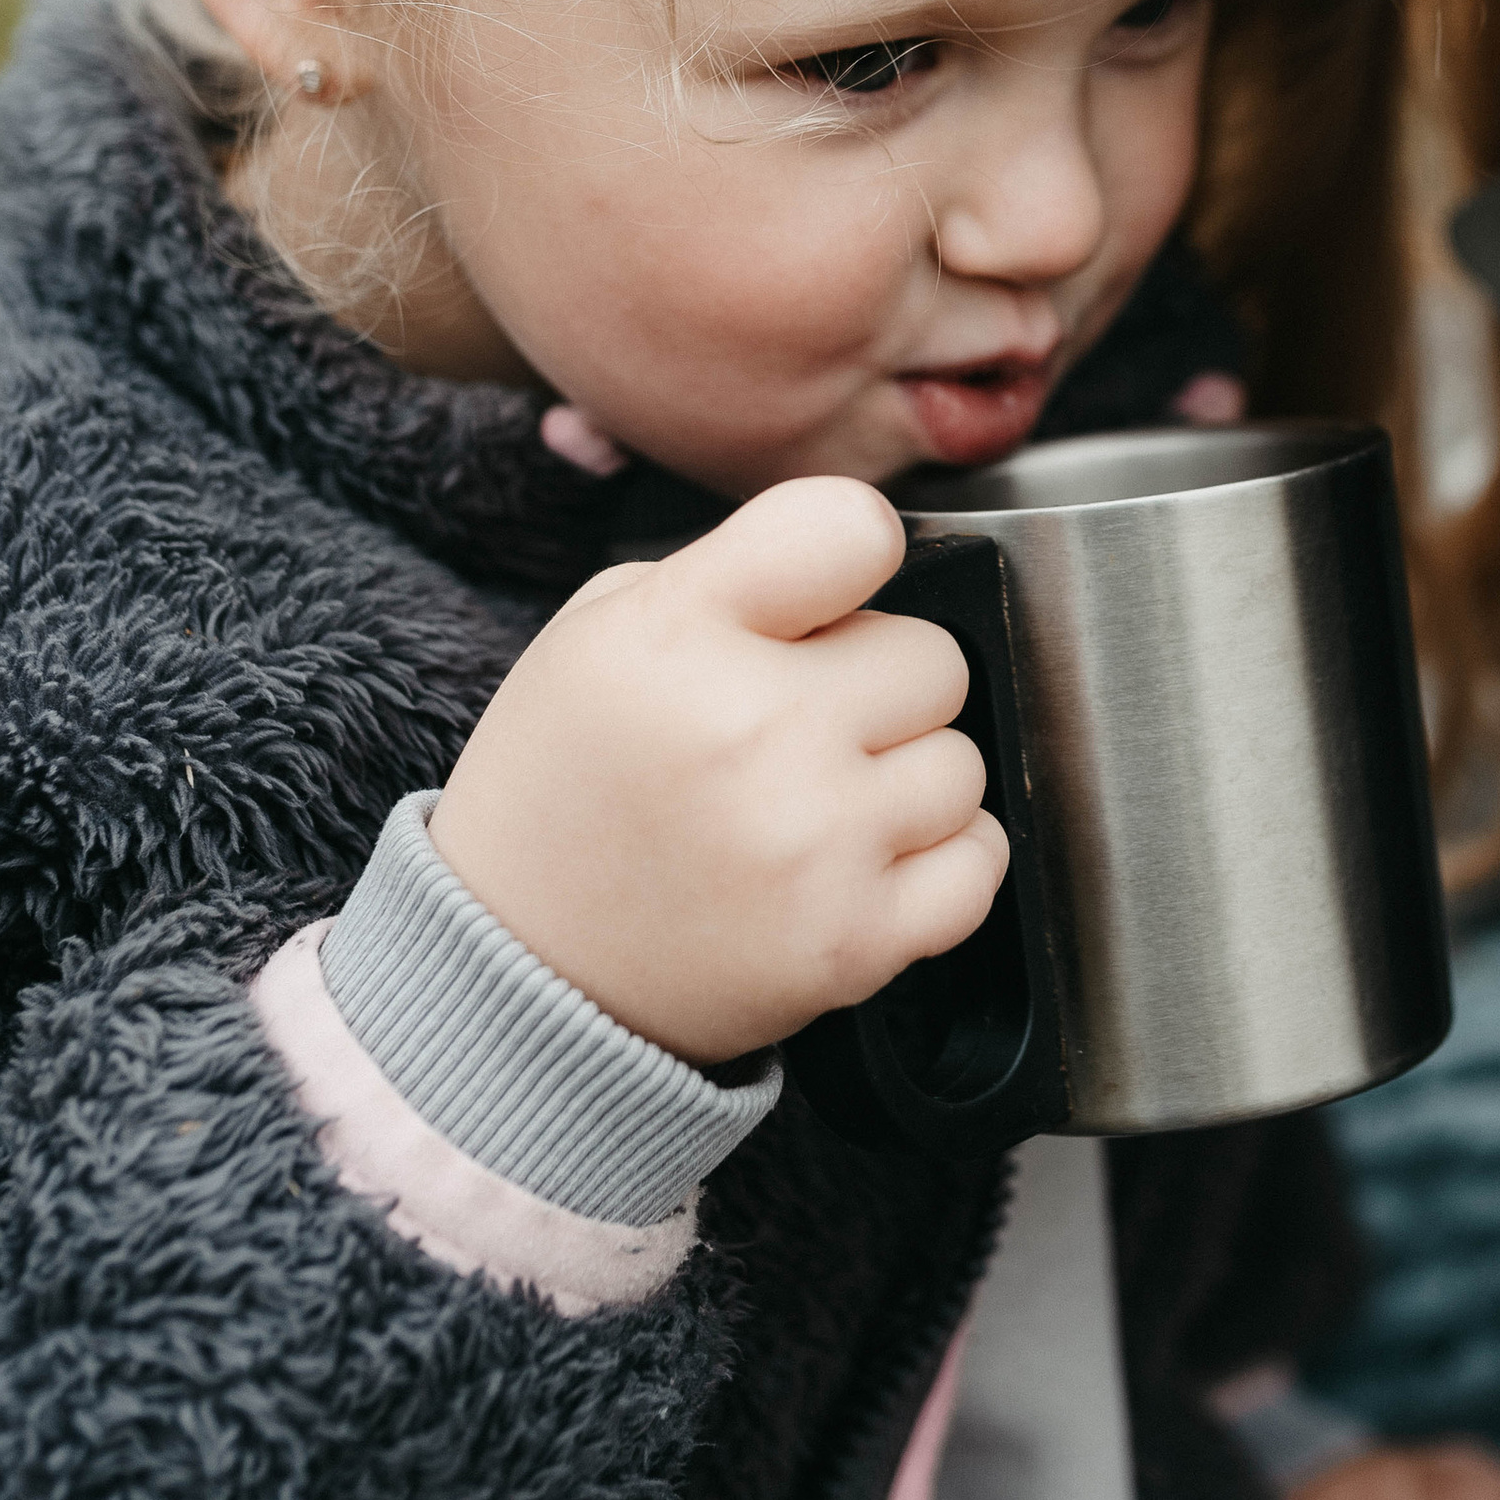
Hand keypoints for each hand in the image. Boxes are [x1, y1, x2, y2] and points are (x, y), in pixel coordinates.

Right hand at [428, 478, 1000, 1064]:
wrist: (517, 973)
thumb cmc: (565, 790)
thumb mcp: (595, 636)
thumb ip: (732, 577)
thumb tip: (856, 562)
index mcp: (676, 635)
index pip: (853, 526)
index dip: (853, 555)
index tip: (830, 594)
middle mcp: (754, 731)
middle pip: (933, 656)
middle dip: (880, 686)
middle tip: (802, 729)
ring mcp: (813, 843)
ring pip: (962, 762)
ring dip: (906, 779)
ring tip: (817, 806)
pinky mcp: (854, 942)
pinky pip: (981, 862)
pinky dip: (940, 861)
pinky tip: (860, 861)